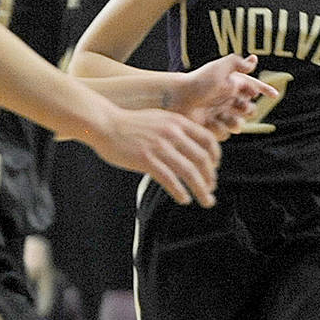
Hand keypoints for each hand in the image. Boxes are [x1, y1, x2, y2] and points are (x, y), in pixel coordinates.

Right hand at [92, 107, 221, 206]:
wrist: (104, 124)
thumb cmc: (129, 124)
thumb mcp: (159, 118)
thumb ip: (176, 129)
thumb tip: (190, 145)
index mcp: (177, 122)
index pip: (207, 140)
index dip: (216, 157)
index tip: (215, 168)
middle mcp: (172, 133)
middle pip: (202, 159)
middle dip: (210, 177)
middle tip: (211, 189)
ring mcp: (159, 147)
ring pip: (189, 172)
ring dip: (201, 189)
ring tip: (206, 200)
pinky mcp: (146, 160)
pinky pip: (169, 179)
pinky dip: (180, 192)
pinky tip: (184, 199)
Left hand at [171, 54, 279, 136]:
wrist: (176, 98)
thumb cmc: (198, 81)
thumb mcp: (219, 67)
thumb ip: (238, 63)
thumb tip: (254, 61)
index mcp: (232, 85)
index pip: (254, 88)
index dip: (266, 90)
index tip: (274, 95)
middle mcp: (228, 101)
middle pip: (249, 110)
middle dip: (248, 110)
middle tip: (240, 107)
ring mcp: (220, 115)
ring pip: (238, 125)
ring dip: (234, 122)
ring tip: (225, 118)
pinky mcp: (211, 128)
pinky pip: (223, 133)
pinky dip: (218, 128)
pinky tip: (208, 122)